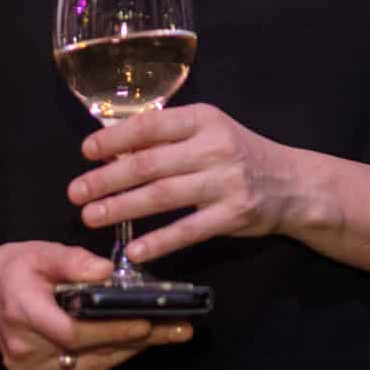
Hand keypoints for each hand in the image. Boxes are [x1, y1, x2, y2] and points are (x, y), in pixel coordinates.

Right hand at [0, 242, 192, 369]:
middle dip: (137, 340)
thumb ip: (73, 261)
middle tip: (176, 328)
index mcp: (23, 312)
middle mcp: (23, 349)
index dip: (113, 330)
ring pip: (89, 369)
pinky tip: (130, 344)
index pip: (74, 332)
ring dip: (128, 351)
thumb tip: (106, 273)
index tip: (147, 322)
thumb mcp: (40, 252)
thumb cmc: (12, 270)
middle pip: (89, 354)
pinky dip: (106, 361)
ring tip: (164, 334)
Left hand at [70, 104, 302, 262]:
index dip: (115, 139)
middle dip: (107, 179)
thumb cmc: (239, 155)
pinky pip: (188, 230)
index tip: (87, 151)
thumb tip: (116, 149)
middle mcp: (214, 147)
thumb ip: (169, 137)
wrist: (292, 184)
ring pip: (162, 196)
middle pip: (150, 163)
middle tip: (76, 192)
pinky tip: (134, 250)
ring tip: (91, 217)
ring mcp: (225, 182)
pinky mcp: (233, 215)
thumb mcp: (209, 132)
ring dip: (122, 208)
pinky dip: (159, 241)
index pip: (151, 125)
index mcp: (203, 119)